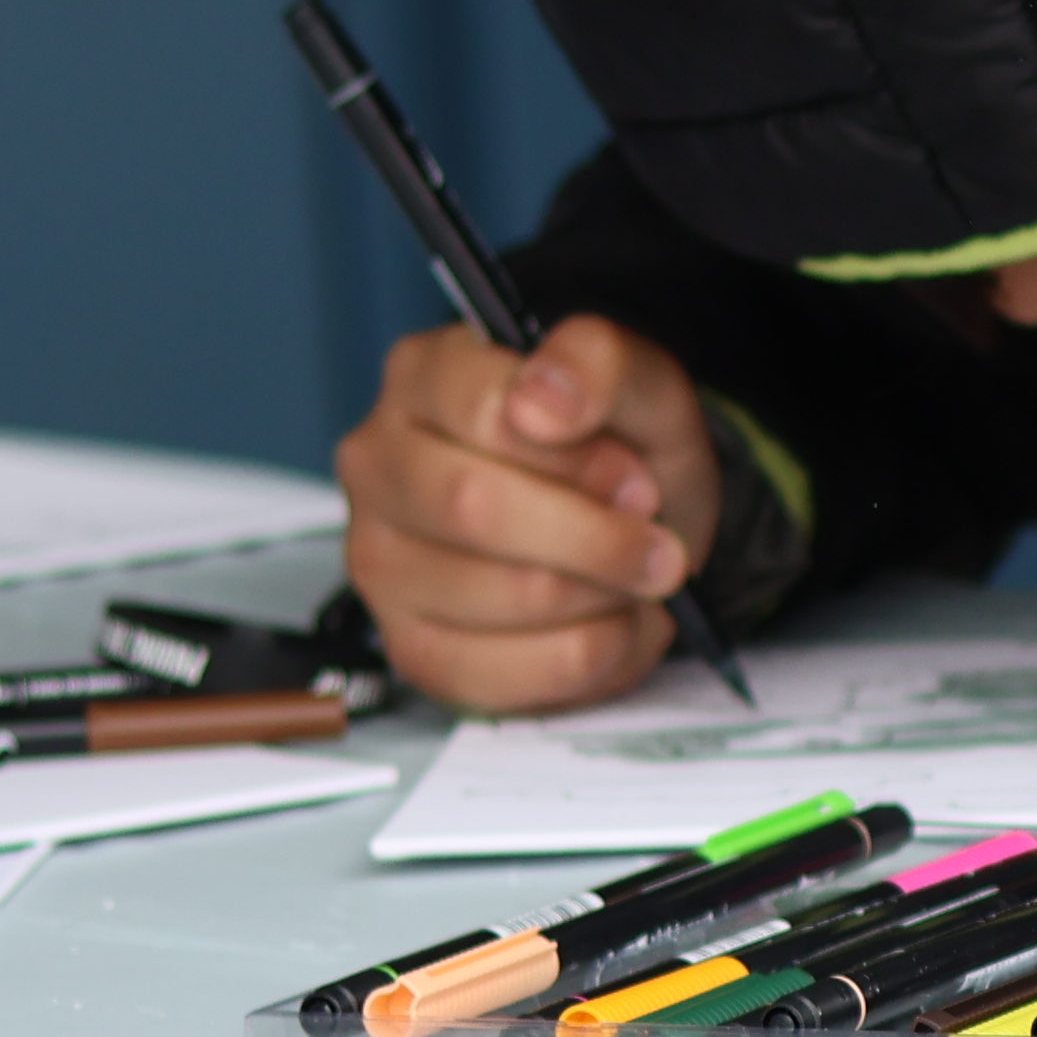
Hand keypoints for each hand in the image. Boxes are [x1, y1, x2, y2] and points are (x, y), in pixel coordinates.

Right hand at [332, 316, 719, 713]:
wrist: (637, 523)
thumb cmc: (619, 446)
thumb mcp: (640, 384)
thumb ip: (600, 363)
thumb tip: (543, 399)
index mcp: (425, 375)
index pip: (488, 412)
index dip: (582, 458)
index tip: (638, 479)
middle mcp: (379, 464)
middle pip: (475, 508)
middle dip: (597, 538)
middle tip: (658, 546)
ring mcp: (380, 561)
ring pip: (501, 595)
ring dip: (603, 597)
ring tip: (633, 579)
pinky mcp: (409, 646)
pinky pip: (502, 673)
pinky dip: (589, 655)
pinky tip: (608, 622)